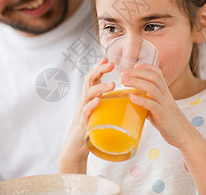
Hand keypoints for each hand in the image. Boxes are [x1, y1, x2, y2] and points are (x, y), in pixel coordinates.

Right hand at [58, 58, 113, 173]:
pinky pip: (85, 111)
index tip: (108, 58)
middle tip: (110, 64)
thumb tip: (129, 97)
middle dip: (99, 70)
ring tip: (112, 84)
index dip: (99, 67)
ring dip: (100, 87)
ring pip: (88, 94)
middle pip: (89, 80)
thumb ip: (110, 103)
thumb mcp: (100, 111)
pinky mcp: (82, 122)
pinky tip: (98, 101)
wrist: (77, 146)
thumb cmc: (91, 127)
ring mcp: (82, 110)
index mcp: (89, 97)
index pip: (93, 77)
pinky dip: (92, 105)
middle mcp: (84, 100)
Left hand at [122, 63, 196, 148]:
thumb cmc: (169, 122)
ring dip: (136, 82)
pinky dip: (141, 100)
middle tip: (123, 73)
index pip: (158, 73)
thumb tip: (132, 100)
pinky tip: (132, 98)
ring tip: (124, 81)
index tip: (134, 65)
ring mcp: (165, 104)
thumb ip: (147, 102)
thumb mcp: (158, 108)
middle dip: (137, 73)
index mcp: (165, 92)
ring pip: (152, 88)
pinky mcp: (163, 115)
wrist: (184, 135)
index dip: (146, 67)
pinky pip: (153, 105)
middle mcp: (165, 95)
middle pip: (153, 77)